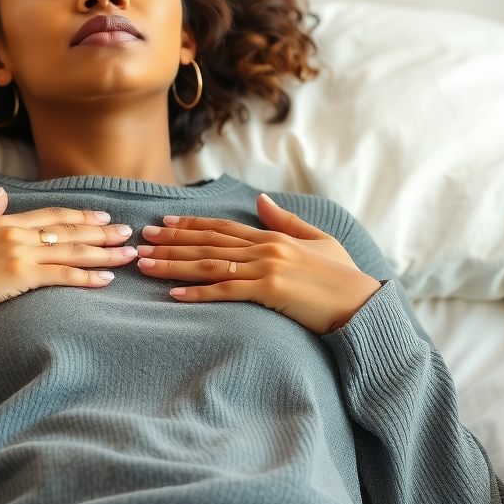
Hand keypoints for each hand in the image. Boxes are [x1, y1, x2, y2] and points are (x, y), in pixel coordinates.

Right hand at [0, 187, 136, 317]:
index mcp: (4, 221)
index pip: (53, 216)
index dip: (81, 215)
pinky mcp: (20, 276)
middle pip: (70, 231)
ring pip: (73, 252)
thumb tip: (0, 194)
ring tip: (129, 255)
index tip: (103, 216)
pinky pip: (62, 276)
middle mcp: (16, 233)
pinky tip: (107, 279)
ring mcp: (20, 254)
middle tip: (129, 233)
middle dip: (103, 232)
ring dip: (105, 254)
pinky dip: (87, 277)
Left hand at [135, 193, 381, 334]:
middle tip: (141, 241)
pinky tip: (174, 294)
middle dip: (171, 241)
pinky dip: (198, 292)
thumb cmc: (342, 276)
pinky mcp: (270, 290)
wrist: (362, 303)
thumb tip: (261, 200)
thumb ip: (286, 221)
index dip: (190, 224)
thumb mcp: (317, 240)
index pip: (222, 228)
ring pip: (209, 264)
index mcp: (272, 236)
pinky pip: (226, 291)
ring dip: (173, 265)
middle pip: (207, 243)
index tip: (163, 222)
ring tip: (146, 265)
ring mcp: (266, 268)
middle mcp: (265, 248)